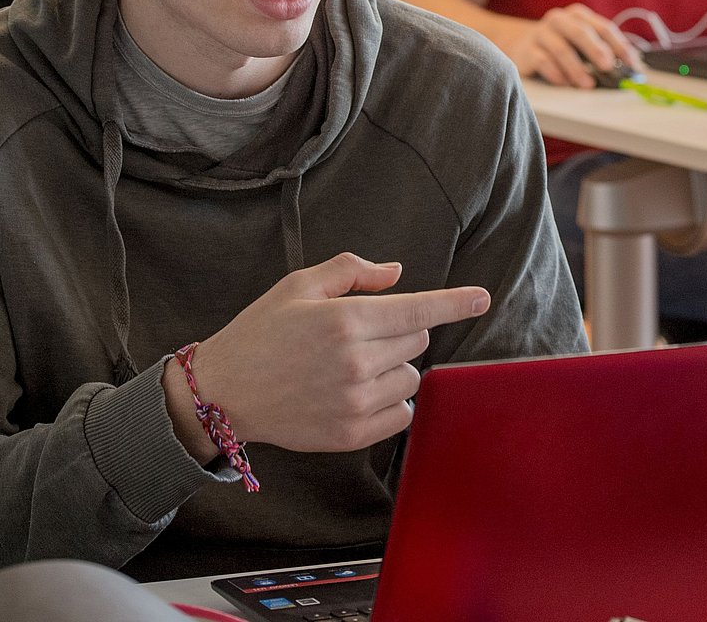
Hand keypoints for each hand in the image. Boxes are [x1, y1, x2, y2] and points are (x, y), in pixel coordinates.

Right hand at [168, 254, 489, 454]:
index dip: (456, 302)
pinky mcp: (351, 435)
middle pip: (416, 340)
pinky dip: (391, 401)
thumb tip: (398, 274)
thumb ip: (352, 272)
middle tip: (359, 333)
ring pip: (411, 377)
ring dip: (395, 367)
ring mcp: (355, 403)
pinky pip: (401, 414)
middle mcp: (356, 362)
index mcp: (345, 320)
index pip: (419, 310)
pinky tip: (359, 392)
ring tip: (353, 365)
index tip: (482, 297)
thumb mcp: (299, 286)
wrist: (223, 392)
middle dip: (399, 330)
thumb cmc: (261, 331)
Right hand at [506, 4, 643, 88]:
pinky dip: (556, 74)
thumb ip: (604, 51)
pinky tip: (565, 84)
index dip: (619, 46)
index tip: (632, 64)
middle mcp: (559, 20)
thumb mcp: (582, 43)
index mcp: (578, 15)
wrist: (522, 47)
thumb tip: (631, 67)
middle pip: (580, 32)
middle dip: (596, 50)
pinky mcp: (526, 51)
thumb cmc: (561, 45)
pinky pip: (543, 61)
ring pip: (561, 49)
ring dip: (577, 69)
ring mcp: (540, 33)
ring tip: (588, 85)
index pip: (603, 28)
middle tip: (608, 67)